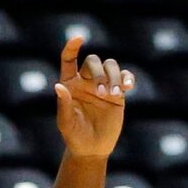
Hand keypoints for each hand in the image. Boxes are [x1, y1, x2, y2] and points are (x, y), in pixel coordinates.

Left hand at [52, 35, 130, 160]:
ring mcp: (103, 85)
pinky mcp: (119, 92)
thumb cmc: (75, 137)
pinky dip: (128, 78)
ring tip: (114, 95)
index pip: (69, 61)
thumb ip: (64, 105)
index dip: (72, 48)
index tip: (79, 38)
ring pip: (111, 65)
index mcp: (70, 85)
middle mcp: (86, 81)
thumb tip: (59, 87)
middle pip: (94, 61)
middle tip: (101, 93)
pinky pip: (125, 76)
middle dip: (100, 73)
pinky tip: (129, 87)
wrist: (92, 149)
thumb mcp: (66, 124)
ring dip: (114, 77)